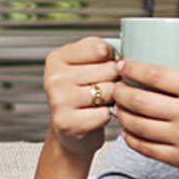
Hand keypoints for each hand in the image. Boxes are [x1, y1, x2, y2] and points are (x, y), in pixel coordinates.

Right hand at [42, 37, 122, 154]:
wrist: (71, 130)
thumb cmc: (82, 94)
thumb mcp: (85, 65)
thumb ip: (101, 53)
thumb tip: (123, 62)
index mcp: (57, 58)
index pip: (100, 48)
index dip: (110, 58)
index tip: (103, 67)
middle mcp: (55, 78)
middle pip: (109, 69)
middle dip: (113, 80)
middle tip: (101, 88)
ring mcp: (60, 101)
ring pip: (110, 91)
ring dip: (112, 98)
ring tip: (99, 102)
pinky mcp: (68, 123)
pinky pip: (105, 114)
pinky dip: (106, 116)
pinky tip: (95, 117)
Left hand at [112, 37, 178, 178]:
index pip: (156, 75)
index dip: (132, 68)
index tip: (122, 65)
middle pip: (140, 100)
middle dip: (120, 92)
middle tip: (115, 86)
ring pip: (138, 125)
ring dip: (122, 114)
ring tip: (118, 106)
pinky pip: (146, 148)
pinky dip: (131, 139)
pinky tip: (128, 130)